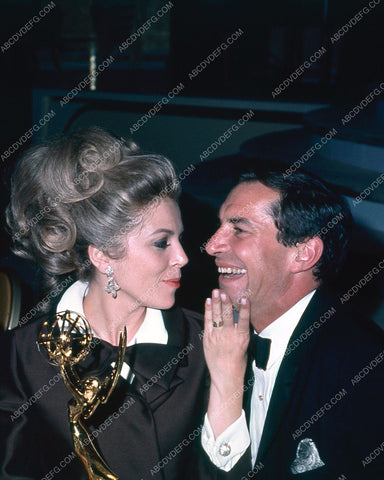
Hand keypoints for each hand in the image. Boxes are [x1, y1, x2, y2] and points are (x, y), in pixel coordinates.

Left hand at [203, 289, 249, 436]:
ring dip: (216, 302)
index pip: (245, 320)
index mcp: (242, 338)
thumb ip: (241, 331)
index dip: (244, 308)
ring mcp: (218, 337)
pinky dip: (208, 311)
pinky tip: (208, 301)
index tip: (244, 298)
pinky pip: (208, 322)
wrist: (226, 376)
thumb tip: (239, 315)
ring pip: (217, 316)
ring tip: (215, 291)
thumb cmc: (238, 361)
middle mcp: (230, 336)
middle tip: (223, 291)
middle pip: (228, 315)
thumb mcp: (245, 346)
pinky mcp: (208, 338)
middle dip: (225, 302)